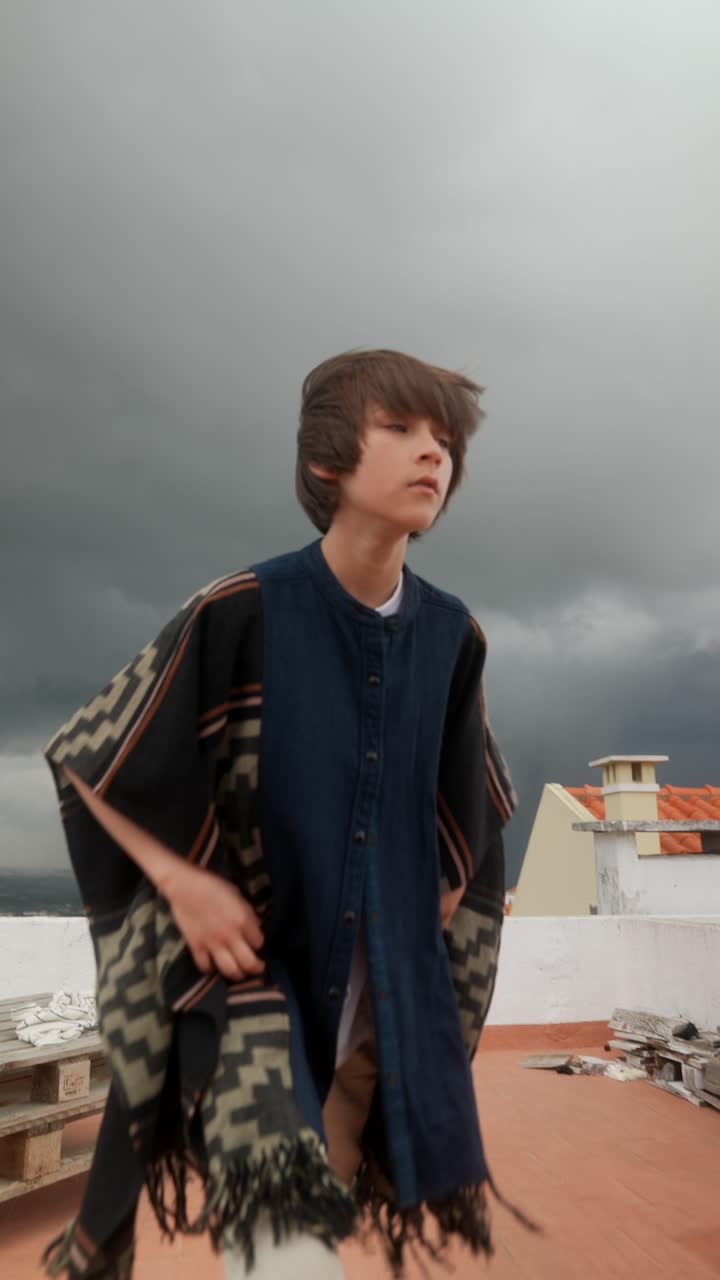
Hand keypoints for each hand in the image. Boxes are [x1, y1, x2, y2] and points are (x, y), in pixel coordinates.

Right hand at [162, 862, 265, 980]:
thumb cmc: (212, 884)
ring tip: (240, 973)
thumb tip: (255, 926)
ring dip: (238, 975)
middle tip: (258, 967)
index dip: (259, 943)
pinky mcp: (196, 946)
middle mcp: (230, 935)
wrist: (184, 886)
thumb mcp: (237, 894)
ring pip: (230, 970)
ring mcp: (212, 943)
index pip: (259, 942)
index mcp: (242, 920)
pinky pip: (205, 966)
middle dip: (256, 967)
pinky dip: (210, 970)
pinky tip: (214, 967)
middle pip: (249, 962)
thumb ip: (247, 912)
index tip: (256, 942)